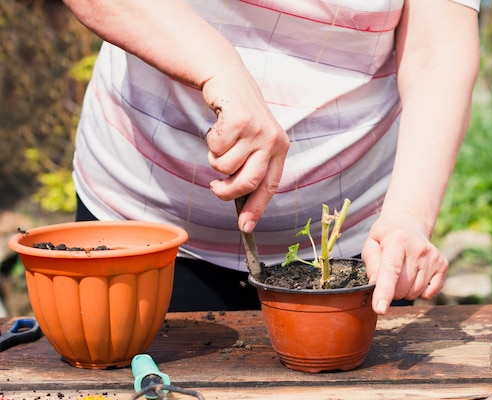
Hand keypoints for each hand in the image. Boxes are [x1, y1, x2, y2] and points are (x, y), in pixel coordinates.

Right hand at [202, 64, 289, 232]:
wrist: (228, 80)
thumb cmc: (238, 116)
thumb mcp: (253, 141)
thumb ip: (251, 167)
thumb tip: (242, 206)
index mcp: (280, 149)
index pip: (270, 186)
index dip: (256, 209)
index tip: (245, 227)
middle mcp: (273, 141)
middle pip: (248, 182)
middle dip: (227, 191)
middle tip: (216, 187)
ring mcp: (257, 130)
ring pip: (226, 166)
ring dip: (215, 159)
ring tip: (221, 142)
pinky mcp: (240, 121)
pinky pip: (216, 149)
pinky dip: (211, 141)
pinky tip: (218, 126)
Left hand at [361, 212, 447, 314]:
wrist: (409, 224)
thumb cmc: (386, 237)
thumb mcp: (371, 244)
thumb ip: (371, 265)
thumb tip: (375, 286)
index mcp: (397, 240)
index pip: (391, 269)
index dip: (385, 291)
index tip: (380, 309)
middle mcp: (418, 248)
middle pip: (401, 287)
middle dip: (391, 289)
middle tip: (389, 275)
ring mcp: (433, 257)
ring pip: (414, 293)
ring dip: (404, 290)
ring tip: (403, 271)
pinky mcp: (443, 265)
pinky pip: (428, 294)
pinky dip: (419, 291)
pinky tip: (415, 275)